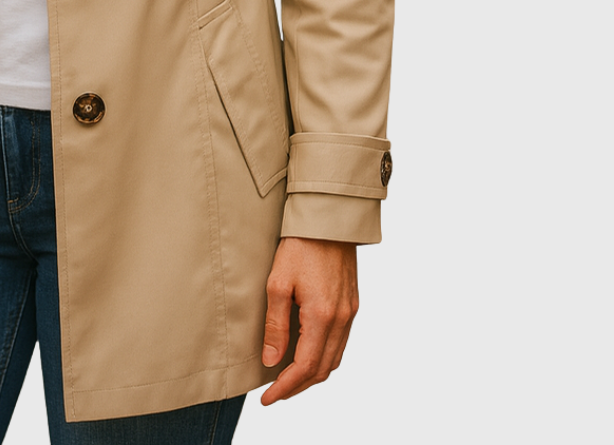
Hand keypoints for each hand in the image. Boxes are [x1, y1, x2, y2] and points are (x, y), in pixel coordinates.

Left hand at [259, 236, 358, 404]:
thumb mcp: (278, 283)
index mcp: (322, 317)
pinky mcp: (351, 304)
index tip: (267, 399)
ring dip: (311, 374)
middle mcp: (342, 320)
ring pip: (334, 359)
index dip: (285, 388)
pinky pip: (340, 343)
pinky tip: (307, 354)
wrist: (328, 220)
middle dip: (298, 387)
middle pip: (322, 369)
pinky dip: (323, 357)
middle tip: (275, 393)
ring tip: (287, 379)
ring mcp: (350, 313)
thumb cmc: (300, 246)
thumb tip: (271, 361)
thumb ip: (275, 325)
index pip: (304, 367)